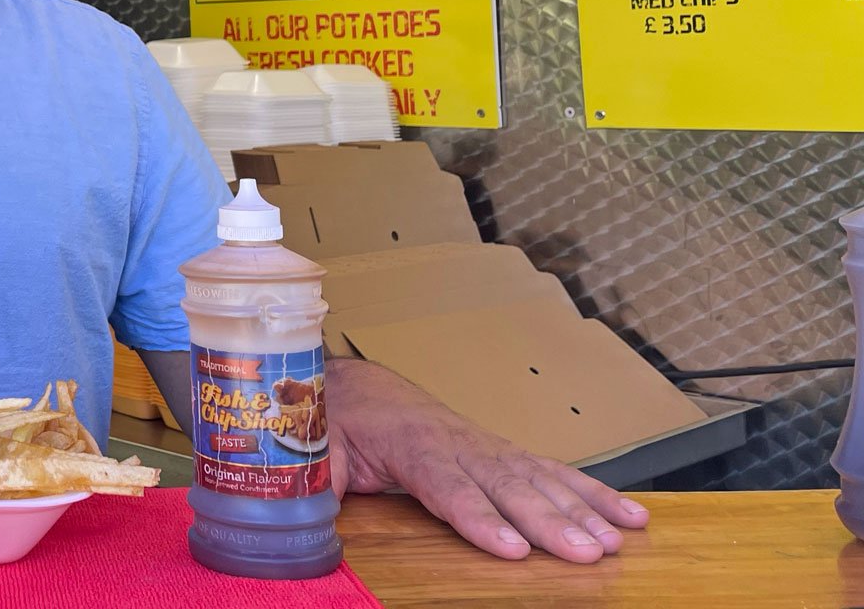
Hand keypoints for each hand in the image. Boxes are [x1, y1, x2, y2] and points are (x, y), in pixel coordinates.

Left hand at [327, 357, 648, 562]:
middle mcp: (455, 441)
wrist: (352, 382)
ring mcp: (483, 444)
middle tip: (585, 554)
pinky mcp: (500, 451)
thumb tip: (307, 516)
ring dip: (581, 510)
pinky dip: (593, 493)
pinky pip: (551, 471)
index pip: (447, 485)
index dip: (479, 517)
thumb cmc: (335, 420)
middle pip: (506, 484)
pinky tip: (630, 516)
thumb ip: (321, 482)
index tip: (511, 548)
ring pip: (538, 477)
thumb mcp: (319, 451)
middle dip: (548, 521)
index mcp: (407, 443)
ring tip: (616, 541)